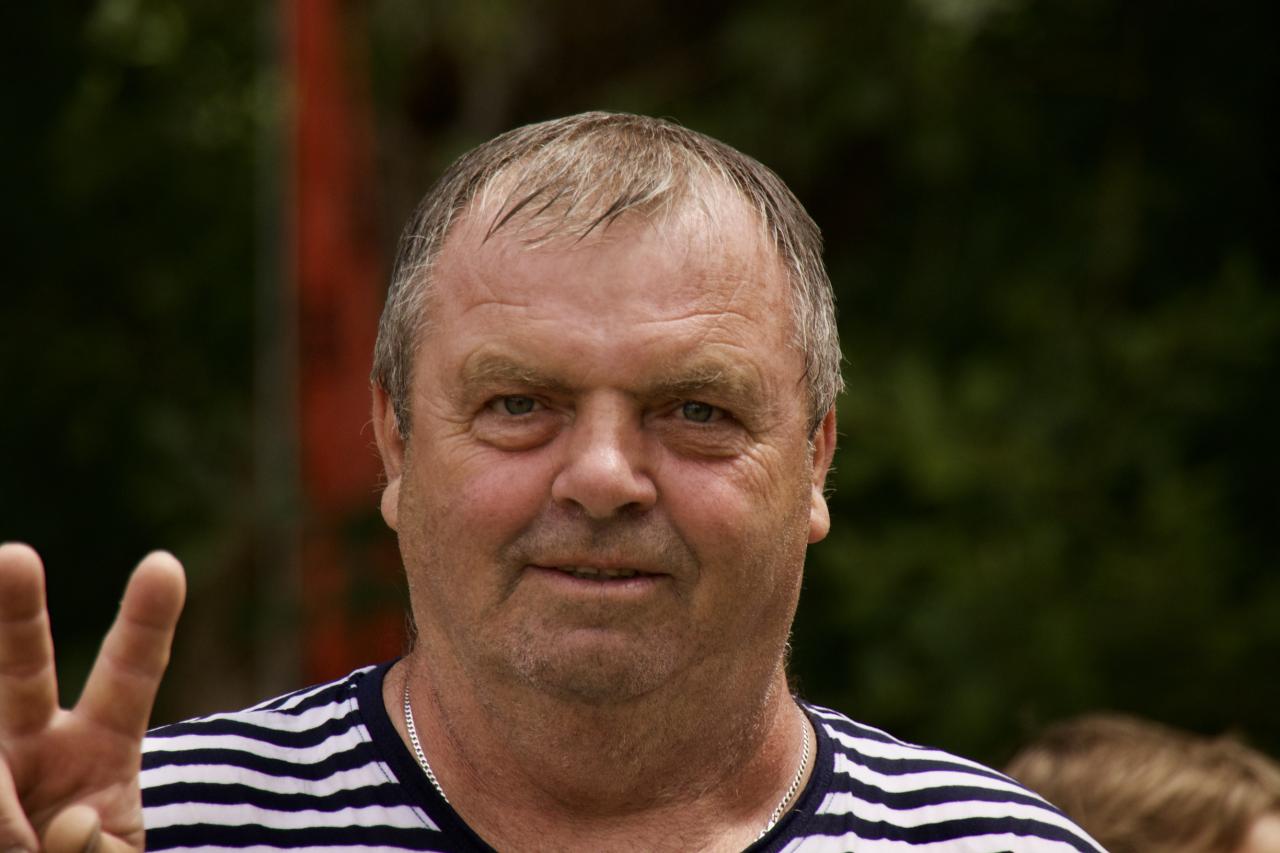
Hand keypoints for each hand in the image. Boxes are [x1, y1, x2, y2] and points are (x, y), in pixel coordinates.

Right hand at [0, 543, 184, 852]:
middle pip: (22, 666)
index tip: (163, 565)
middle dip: (15, 610)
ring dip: (7, 816)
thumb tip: (71, 822)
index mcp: (102, 747)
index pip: (129, 674)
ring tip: (26, 842)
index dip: (145, 621)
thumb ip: (104, 849)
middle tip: (13, 557)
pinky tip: (8, 839)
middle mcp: (33, 742)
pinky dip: (1, 832)